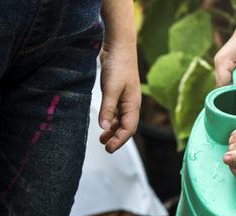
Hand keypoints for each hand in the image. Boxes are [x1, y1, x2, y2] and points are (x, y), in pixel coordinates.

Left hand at [98, 38, 139, 152]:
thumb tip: (103, 127)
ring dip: (112, 131)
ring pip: (120, 121)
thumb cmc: (119, 65)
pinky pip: (116, 112)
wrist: (119, 46)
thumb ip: (108, 108)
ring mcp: (125, 99)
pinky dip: (110, 120)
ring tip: (102, 139)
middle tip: (105, 147)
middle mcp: (131, 104)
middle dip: (116, 138)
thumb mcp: (111, 88)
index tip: (108, 149)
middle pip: (126, 127)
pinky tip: (104, 123)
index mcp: (133, 105)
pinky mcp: (118, 94)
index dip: (119, 141)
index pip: (129, 129)